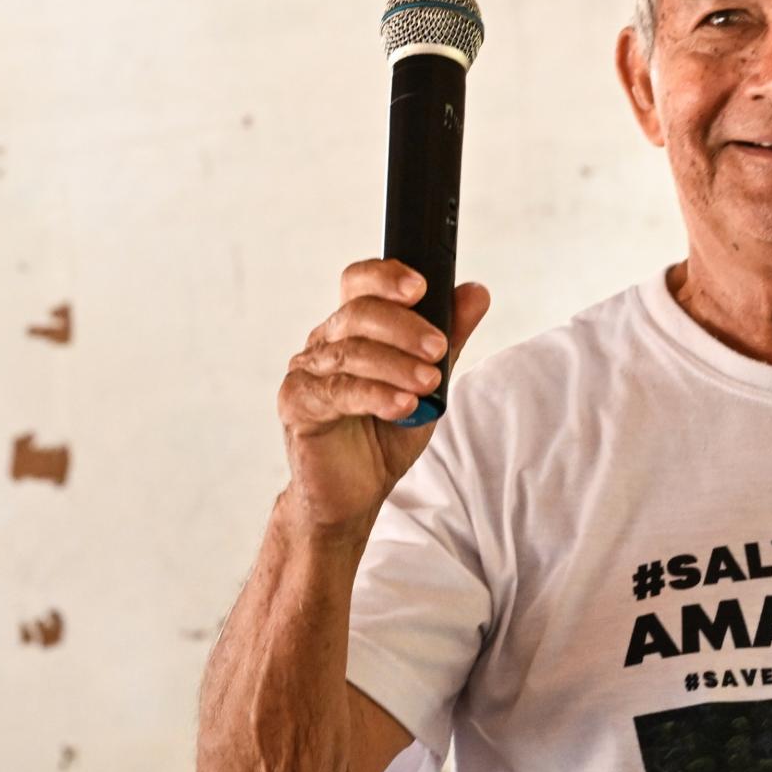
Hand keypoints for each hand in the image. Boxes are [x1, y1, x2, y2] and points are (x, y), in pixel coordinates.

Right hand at [278, 260, 489, 530]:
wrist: (354, 494)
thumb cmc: (383, 436)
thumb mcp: (427, 383)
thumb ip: (448, 339)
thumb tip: (476, 292)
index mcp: (350, 328)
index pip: (359, 283)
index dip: (386, 277)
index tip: (421, 287)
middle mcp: (323, 343)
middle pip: (358, 314)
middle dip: (404, 327)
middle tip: (438, 348)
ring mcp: (305, 372)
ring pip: (351, 353)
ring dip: (396, 365)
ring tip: (428, 382)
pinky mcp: (296, 404)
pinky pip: (338, 391)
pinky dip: (376, 395)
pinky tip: (403, 405)